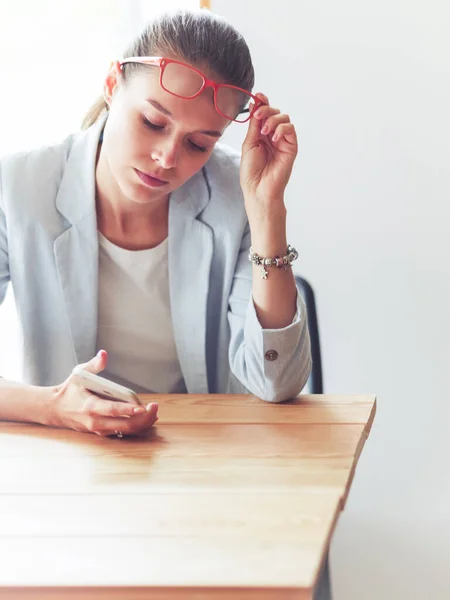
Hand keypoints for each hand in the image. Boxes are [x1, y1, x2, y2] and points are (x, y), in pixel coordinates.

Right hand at [50, 350, 157, 435]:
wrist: (55, 409)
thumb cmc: (70, 390)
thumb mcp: (79, 374)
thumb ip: (94, 365)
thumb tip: (104, 354)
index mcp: (90, 406)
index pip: (112, 410)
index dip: (128, 410)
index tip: (142, 408)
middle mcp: (95, 421)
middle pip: (124, 425)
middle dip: (142, 419)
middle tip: (155, 409)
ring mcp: (99, 429)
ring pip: (125, 431)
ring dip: (142, 423)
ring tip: (154, 413)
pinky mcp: (102, 432)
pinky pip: (122, 432)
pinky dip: (136, 426)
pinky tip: (147, 419)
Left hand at [240, 93, 297, 212]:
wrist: (258, 189)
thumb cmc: (251, 171)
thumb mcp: (249, 143)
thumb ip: (254, 125)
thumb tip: (255, 104)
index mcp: (261, 135)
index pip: (264, 114)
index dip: (263, 103)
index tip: (258, 96)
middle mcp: (273, 136)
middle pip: (275, 113)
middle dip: (266, 110)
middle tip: (257, 116)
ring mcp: (283, 141)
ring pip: (284, 118)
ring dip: (273, 120)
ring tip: (264, 132)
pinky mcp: (291, 147)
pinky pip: (290, 129)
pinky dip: (281, 129)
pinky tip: (273, 138)